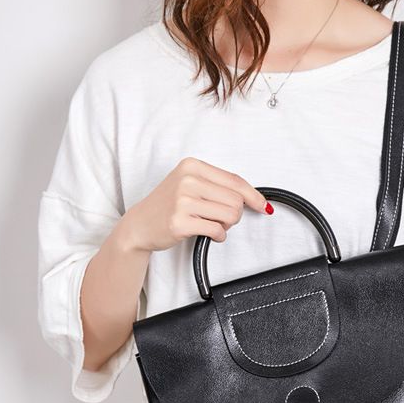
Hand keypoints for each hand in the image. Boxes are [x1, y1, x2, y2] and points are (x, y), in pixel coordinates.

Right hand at [114, 156, 270, 253]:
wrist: (140, 224)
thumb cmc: (169, 205)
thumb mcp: (190, 185)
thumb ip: (218, 186)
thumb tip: (253, 198)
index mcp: (193, 166)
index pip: (235, 181)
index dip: (254, 196)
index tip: (263, 206)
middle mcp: (188, 180)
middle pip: (236, 201)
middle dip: (234, 214)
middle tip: (219, 218)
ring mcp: (183, 200)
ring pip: (230, 216)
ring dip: (226, 226)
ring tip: (211, 224)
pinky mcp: (181, 222)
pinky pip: (217, 231)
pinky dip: (219, 236)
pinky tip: (208, 234)